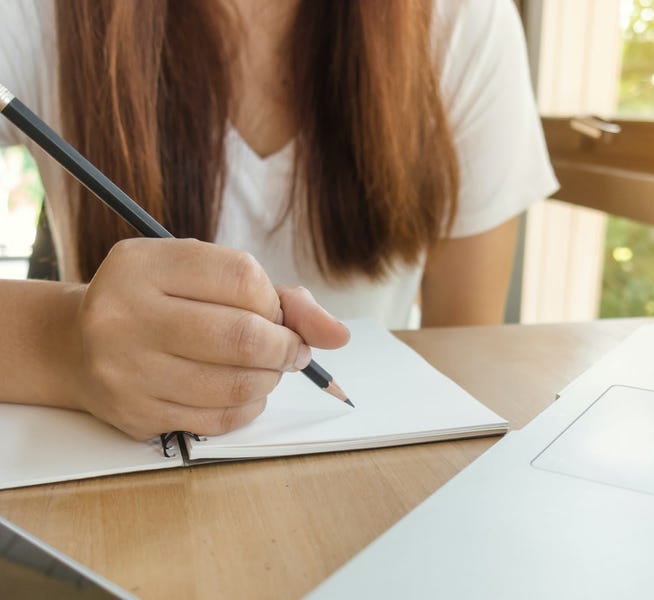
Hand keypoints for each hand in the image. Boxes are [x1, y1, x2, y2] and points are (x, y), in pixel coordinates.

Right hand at [68, 238, 348, 439]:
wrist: (76, 346)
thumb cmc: (157, 302)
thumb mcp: (202, 275)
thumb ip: (277, 295)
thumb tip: (337, 334)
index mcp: (144, 264)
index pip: (242, 277)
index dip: (276, 301)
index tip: (277, 313)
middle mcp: (125, 314)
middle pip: (243, 337)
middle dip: (286, 347)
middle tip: (291, 349)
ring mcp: (125, 369)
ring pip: (235, 384)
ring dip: (270, 378)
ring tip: (267, 368)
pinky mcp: (134, 414)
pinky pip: (218, 419)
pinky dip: (248, 406)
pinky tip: (243, 390)